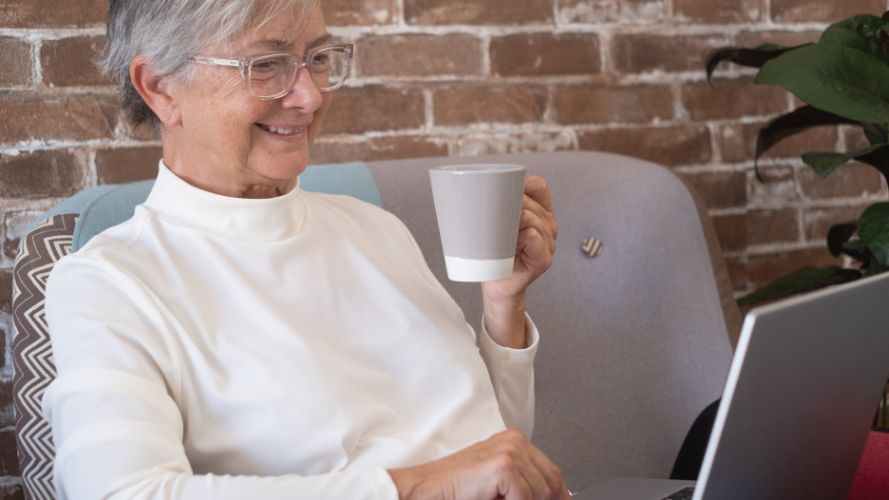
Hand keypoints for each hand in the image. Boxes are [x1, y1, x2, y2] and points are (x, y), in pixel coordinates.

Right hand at [388, 429, 570, 499]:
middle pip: (552, 482)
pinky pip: (526, 497)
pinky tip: (492, 499)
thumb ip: (524, 487)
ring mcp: (509, 451)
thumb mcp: (498, 485)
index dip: (558, 495)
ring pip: (541, 492)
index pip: (553, 473)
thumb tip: (555, 497)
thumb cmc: (456, 489)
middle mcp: (515, 442)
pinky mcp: (503, 465)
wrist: (427, 490)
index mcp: (514, 442)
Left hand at [481, 176, 558, 347]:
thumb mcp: (495, 224)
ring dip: (511, 224)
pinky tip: (511, 245)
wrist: (497, 286)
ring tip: (499, 236)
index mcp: (540, 213)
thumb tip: (463, 190)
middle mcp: (548, 225)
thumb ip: (491, 207)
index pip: (539, 186)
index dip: (522, 184)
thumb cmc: (493, 254)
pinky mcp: (543, 259)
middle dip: (509, 207)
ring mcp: (549, 243)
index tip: (501, 190)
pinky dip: (520, 239)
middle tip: (491, 220)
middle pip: (530, 204)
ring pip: (531, 219)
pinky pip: (533, 238)